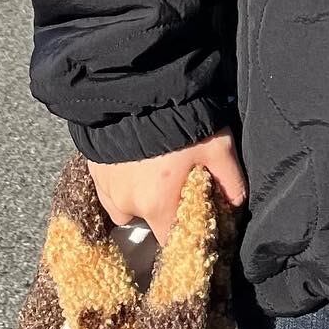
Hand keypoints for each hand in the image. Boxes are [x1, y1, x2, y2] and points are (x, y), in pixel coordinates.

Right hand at [88, 127, 246, 244]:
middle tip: (176, 178)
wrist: (138, 88)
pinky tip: (134, 158)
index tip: (190, 219)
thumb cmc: (181, 119)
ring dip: (139, 193)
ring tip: (154, 166)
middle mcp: (126, 204)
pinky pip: (109, 187)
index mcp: (157, 205)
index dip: (181, 231)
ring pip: (125, 204)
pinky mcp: (92, 170)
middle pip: (147, 219)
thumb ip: (230, 180)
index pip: (169, 239)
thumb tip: (236, 205)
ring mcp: (105, 188)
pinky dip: (121, 179)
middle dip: (162, 205)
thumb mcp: (217, 146)